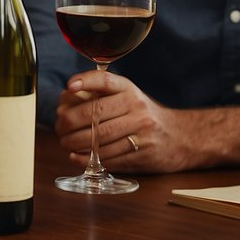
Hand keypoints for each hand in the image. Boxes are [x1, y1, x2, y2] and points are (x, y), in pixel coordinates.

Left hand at [55, 69, 192, 172]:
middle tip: (59, 128)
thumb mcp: (126, 97)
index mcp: (129, 90)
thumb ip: (99, 96)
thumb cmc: (142, 116)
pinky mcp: (143, 153)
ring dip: (76, 143)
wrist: (180, 137)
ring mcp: (142, 131)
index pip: (105, 81)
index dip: (86, 81)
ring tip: (65, 143)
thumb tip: (65, 99)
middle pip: (95, 115)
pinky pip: (110, 157)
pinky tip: (76, 156)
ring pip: (100, 138)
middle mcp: (136, 107)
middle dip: (70, 123)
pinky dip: (88, 158)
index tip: (69, 86)